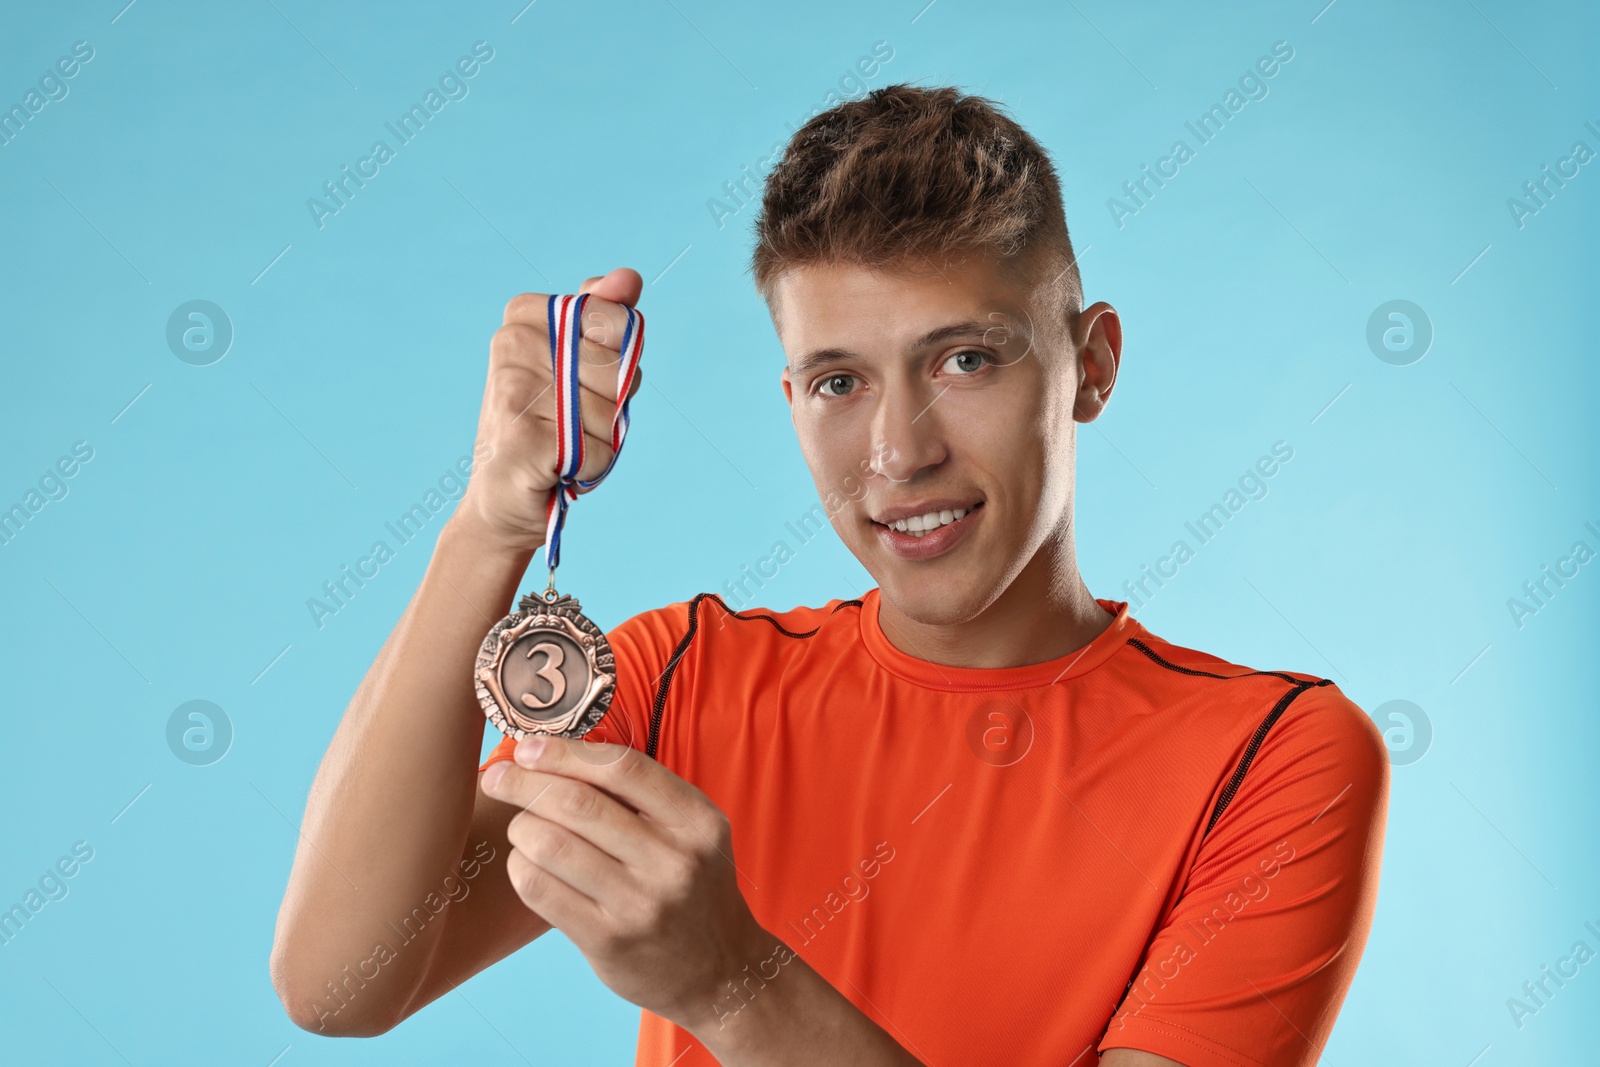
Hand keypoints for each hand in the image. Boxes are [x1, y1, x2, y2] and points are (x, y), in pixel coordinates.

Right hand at [456, 268, 645, 555]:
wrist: (504, 498)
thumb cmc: (550, 426)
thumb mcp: (582, 365)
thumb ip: (606, 317)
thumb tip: (629, 276)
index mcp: (524, 316)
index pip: (618, 321)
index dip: (617, 359)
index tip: (582, 379)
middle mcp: (512, 344)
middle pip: (617, 365)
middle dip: (612, 402)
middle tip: (573, 418)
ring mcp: (514, 390)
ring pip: (611, 412)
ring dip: (602, 439)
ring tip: (565, 443)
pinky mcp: (521, 439)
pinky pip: (598, 451)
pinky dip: (591, 468)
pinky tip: (559, 467)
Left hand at [479, 736, 768, 1030]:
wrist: (719, 971)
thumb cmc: (693, 887)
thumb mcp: (693, 832)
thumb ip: (642, 796)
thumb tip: (558, 753)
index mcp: (696, 821)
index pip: (621, 768)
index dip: (565, 752)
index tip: (530, 748)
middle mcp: (673, 861)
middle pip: (578, 803)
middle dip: (525, 783)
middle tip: (497, 777)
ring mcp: (640, 904)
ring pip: (551, 844)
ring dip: (521, 826)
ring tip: (520, 826)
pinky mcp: (607, 941)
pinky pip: (540, 889)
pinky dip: (520, 866)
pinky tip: (525, 861)